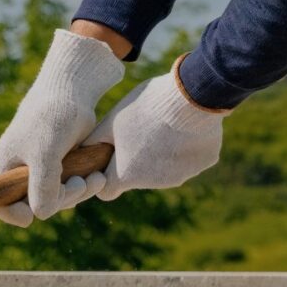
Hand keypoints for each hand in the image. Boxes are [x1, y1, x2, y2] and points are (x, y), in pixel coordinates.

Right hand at [0, 28, 125, 226]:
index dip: (13, 214)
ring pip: (56, 200)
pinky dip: (84, 186)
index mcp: (2, 169)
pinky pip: (69, 190)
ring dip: (78, 193)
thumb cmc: (51, 117)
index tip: (32, 216)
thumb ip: (41, 184)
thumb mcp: (46, 153)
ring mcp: (38, 172)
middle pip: (35, 206)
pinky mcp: (57, 169)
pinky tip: (98, 177)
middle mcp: (17, 174)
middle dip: (61, 200)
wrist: (73, 92)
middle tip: (80, 184)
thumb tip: (39, 215)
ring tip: (95, 179)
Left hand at [86, 60, 225, 197]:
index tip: (110, 159)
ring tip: (164, 124)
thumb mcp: (111, 121)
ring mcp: (182, 174)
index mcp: (127, 176)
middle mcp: (155, 183)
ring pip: (166, 167)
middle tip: (142, 130)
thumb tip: (83, 151)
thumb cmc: (145, 108)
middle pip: (139, 176)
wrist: (191, 96)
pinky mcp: (203, 163)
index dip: (105, 176)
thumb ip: (96, 142)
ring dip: (162, 152)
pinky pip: (191, 156)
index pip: (108, 191)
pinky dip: (186, 144)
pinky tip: (185, 124)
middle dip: (137, 160)